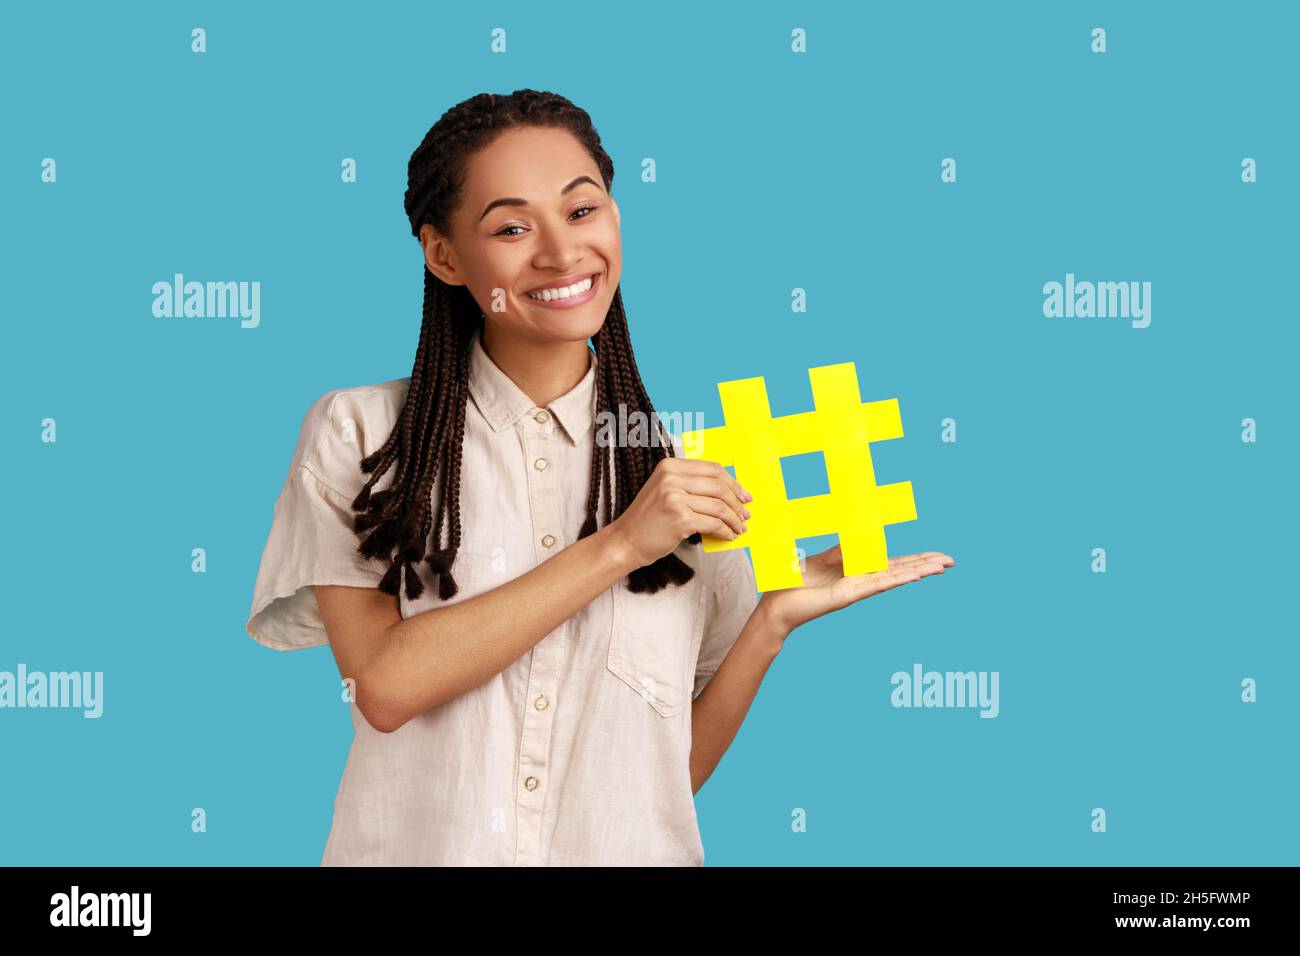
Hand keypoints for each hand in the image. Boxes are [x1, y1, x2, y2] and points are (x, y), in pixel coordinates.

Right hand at [608, 458, 751, 567]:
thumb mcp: (665, 490)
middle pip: (718, 486)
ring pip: (719, 506)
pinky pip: (713, 523)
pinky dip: (725, 531)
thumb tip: (729, 490)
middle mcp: (671, 478)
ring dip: (734, 519)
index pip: (712, 468)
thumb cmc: (649, 519)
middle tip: (745, 514)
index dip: (732, 482)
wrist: (627, 540)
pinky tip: (728, 535)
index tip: (743, 494)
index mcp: (670, 466)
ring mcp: (675, 498)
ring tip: (739, 527)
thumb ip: (690, 484)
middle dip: (737, 501)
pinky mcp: (680, 519)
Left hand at [757, 545, 954, 637]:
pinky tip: (916, 575)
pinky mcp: (849, 595)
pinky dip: (898, 578)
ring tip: (943, 566)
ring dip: (920, 571)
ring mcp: (858, 589)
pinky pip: (878, 584)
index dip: (913, 559)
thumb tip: (859, 534)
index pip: (892, 564)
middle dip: (926, 565)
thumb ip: (841, 548)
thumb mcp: (821, 558)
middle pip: (901, 570)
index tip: (934, 556)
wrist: (776, 603)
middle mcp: (862, 581)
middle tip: (952, 561)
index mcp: (857, 571)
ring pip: (895, 577)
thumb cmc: (795, 583)